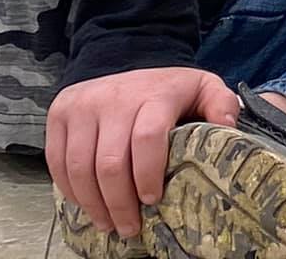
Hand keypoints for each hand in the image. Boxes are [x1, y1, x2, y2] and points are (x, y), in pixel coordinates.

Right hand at [46, 68, 240, 238]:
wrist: (123, 56)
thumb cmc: (167, 88)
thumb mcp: (203, 87)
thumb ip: (221, 105)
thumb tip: (227, 131)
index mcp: (153, 93)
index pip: (147, 138)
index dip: (148, 175)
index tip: (153, 200)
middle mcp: (114, 97)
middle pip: (110, 162)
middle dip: (119, 203)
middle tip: (130, 227)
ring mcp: (82, 105)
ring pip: (80, 167)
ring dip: (93, 204)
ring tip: (109, 223)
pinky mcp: (60, 112)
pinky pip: (57, 161)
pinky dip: (70, 189)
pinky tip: (87, 203)